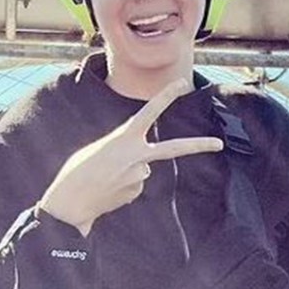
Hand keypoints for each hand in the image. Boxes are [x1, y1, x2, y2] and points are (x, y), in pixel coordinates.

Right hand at [39, 81, 223, 235]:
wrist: (70, 204)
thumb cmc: (77, 173)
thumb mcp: (98, 150)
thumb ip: (124, 151)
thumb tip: (145, 169)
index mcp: (123, 138)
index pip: (149, 112)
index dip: (166, 96)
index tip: (182, 84)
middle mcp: (136, 156)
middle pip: (173, 148)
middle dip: (198, 146)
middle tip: (218, 144)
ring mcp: (139, 176)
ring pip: (141, 169)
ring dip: (126, 172)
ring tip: (104, 179)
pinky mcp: (136, 192)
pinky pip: (134, 184)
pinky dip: (123, 186)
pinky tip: (108, 190)